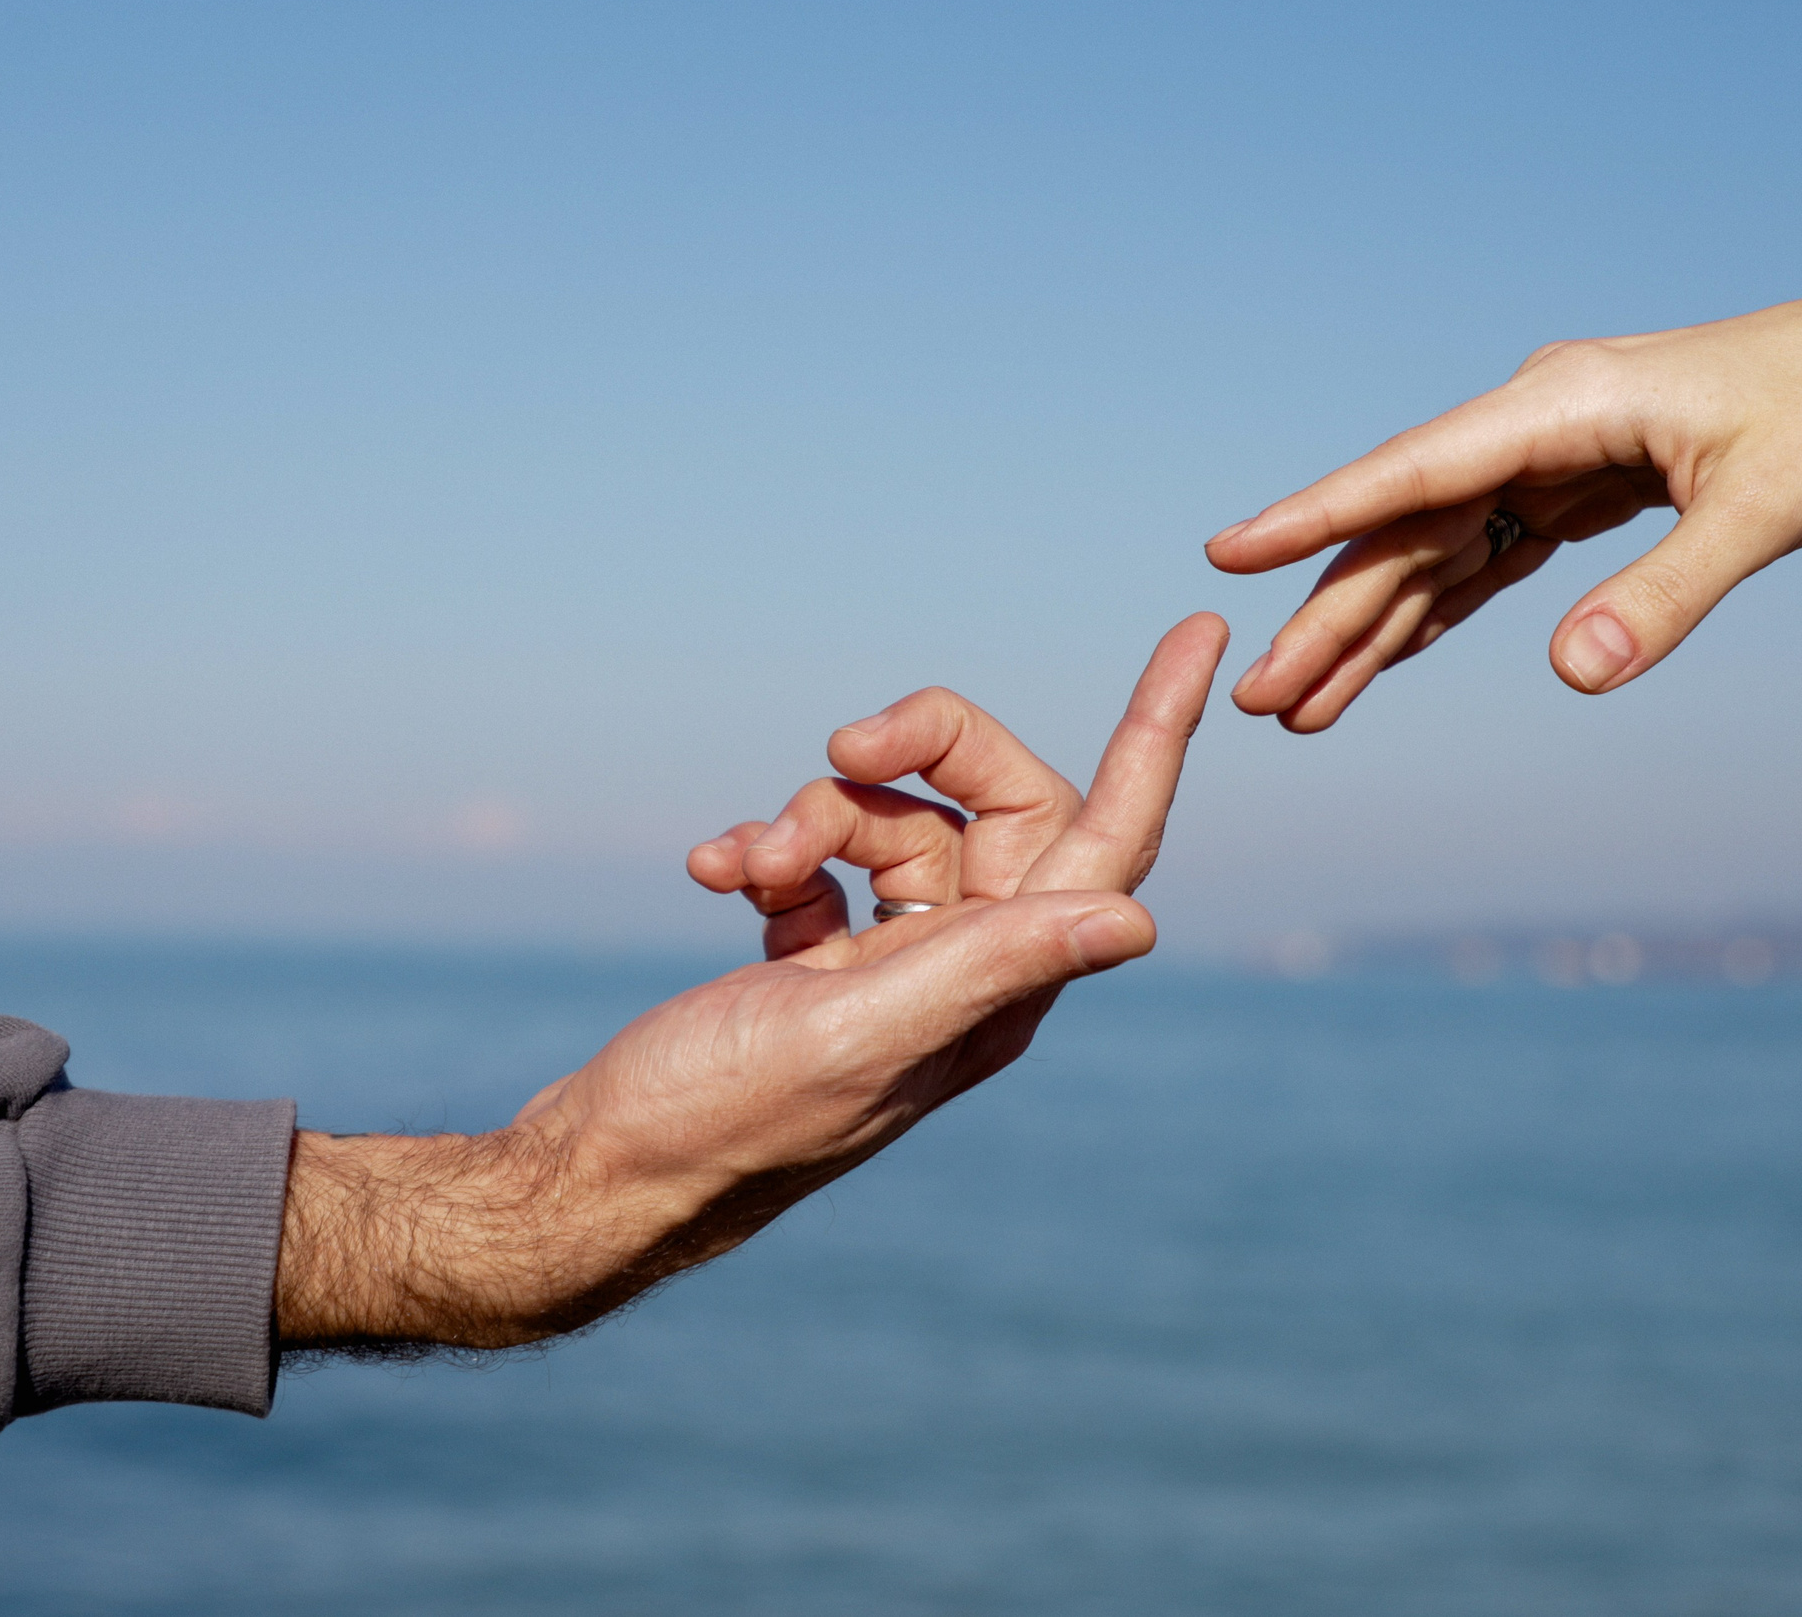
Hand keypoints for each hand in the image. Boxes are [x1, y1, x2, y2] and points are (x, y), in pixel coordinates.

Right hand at [276, 613, 1230, 1350]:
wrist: (600, 1171)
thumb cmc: (725, 1117)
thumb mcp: (864, 1032)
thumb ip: (990, 965)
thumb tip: (1138, 924)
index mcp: (1004, 987)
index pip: (1113, 835)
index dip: (1158, 732)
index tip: (1201, 631)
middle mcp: (968, 970)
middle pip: (994, 799)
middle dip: (920, 751)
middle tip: (846, 737)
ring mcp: (896, 962)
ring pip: (892, 821)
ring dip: (814, 817)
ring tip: (750, 861)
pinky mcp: (823, 958)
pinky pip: (821, 860)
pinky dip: (769, 850)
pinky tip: (715, 872)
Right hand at [1205, 267, 1801, 729]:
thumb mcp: (1765, 511)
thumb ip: (1667, 594)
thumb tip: (1570, 676)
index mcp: (1562, 403)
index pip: (1412, 472)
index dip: (1317, 518)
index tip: (1230, 555)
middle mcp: (1540, 420)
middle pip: (1409, 528)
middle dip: (1330, 615)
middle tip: (1257, 701)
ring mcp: (1558, 451)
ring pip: (1439, 548)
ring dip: (1374, 626)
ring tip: (1302, 709)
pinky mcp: (1586, 482)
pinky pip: (1491, 553)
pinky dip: (1441, 611)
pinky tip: (1388, 662)